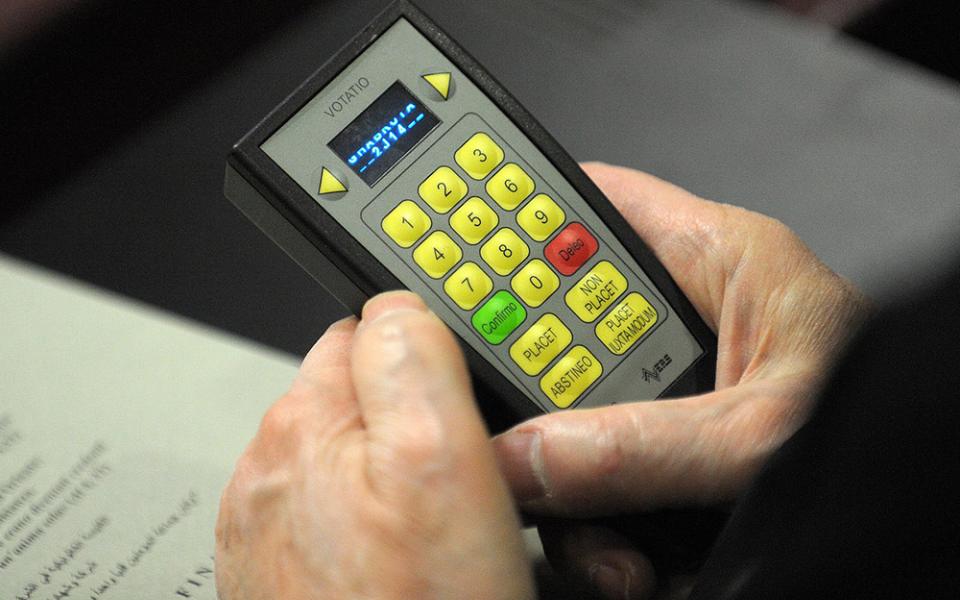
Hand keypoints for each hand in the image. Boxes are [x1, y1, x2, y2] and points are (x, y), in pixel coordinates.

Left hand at [215, 293, 533, 599]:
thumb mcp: (441, 466)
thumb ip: (415, 361)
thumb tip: (396, 305)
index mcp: (302, 423)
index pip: (367, 333)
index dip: (430, 357)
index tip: (466, 407)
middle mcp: (268, 472)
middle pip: (358, 402)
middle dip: (410, 424)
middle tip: (464, 486)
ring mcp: (269, 530)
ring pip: (347, 467)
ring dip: (388, 481)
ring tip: (437, 533)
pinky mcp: (279, 577)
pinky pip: (336, 524)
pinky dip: (369, 531)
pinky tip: (402, 562)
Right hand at [493, 162, 870, 598]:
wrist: (917, 500)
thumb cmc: (880, 420)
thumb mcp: (765, 429)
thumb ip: (651, 439)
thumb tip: (536, 452)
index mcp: (718, 262)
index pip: (591, 208)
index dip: (514, 225)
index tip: (454, 264)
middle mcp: (683, 323)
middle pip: (559, 324)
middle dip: (532, 385)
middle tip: (520, 431)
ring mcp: (671, 394)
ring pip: (567, 414)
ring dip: (563, 477)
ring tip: (600, 532)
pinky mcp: (667, 456)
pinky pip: (596, 477)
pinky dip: (594, 526)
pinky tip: (623, 555)